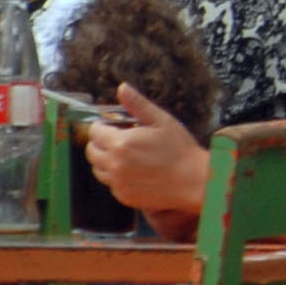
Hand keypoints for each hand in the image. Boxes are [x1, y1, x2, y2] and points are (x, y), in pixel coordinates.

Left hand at [82, 83, 210, 226]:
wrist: (194, 181)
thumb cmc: (180, 149)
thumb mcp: (162, 121)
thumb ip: (138, 105)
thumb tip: (122, 87)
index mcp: (121, 143)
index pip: (94, 132)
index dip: (102, 126)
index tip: (113, 126)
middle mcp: (114, 164)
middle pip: (91, 151)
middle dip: (100, 143)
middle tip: (119, 140)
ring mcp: (118, 183)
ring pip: (98, 169)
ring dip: (106, 160)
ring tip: (127, 157)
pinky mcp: (124, 196)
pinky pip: (111, 184)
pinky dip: (117, 177)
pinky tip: (136, 172)